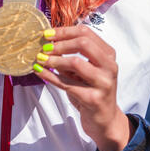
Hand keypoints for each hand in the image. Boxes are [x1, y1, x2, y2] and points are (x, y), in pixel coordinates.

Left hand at [34, 25, 134, 150]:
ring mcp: (103, 82)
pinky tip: (40, 71)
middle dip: (60, 43)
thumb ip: (70, 55)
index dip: (64, 31)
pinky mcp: (94, 99)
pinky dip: (50, 76)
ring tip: (41, 59)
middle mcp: (109, 66)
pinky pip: (67, 84)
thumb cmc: (91, 89)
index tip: (47, 34)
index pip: (86, 33)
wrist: (104, 119)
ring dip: (54, 60)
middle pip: (83, 43)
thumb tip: (48, 42)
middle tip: (44, 47)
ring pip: (75, 62)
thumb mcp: (84, 69)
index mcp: (107, 54)